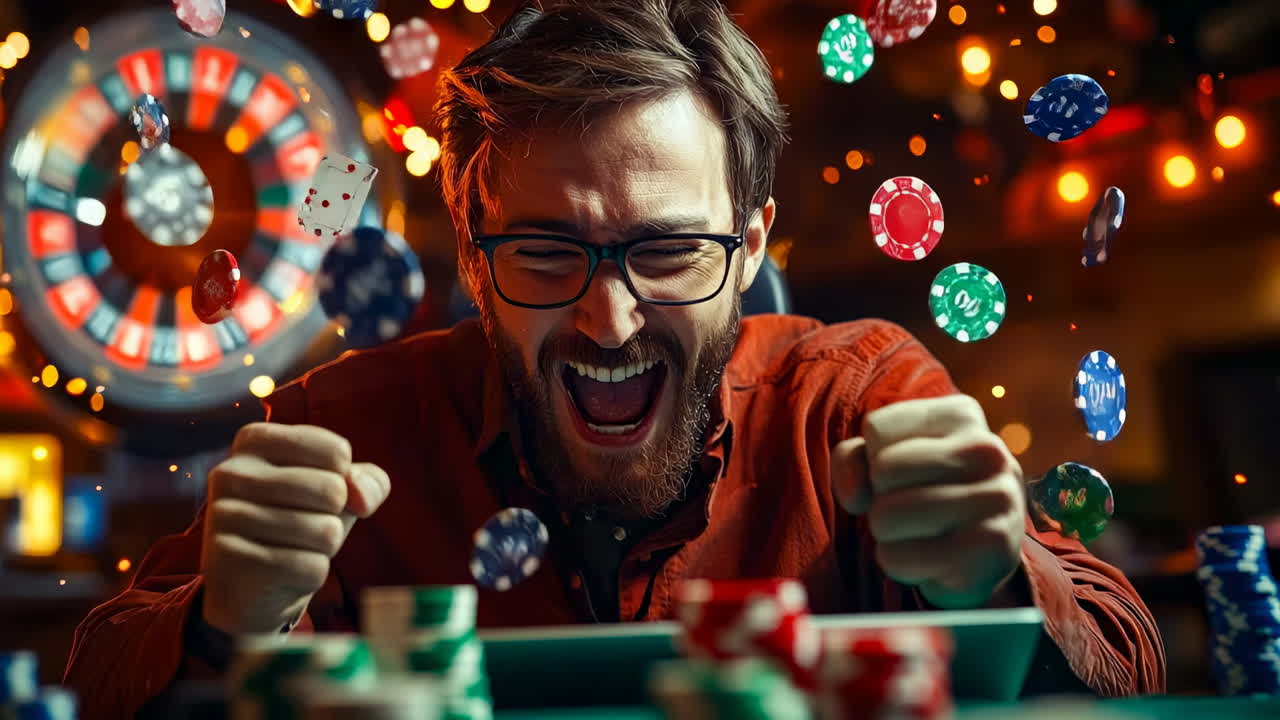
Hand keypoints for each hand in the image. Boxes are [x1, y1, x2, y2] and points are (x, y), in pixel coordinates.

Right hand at [200, 423, 390, 633]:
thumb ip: (368, 482)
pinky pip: (310, 567)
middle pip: (332, 490)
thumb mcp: (340, 493)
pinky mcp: (228, 559)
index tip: (316, 492)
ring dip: (324, 547)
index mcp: (255, 440)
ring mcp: (223, 514)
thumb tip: (360, 499)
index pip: (337, 451)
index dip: (344, 481)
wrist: (253, 588)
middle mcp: (230, 471)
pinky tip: (283, 573)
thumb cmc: (301, 523)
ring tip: (293, 548)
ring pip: (326, 532)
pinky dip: (311, 574)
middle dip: (334, 517)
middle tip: (305, 525)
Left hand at [830, 395, 1025, 608]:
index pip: (877, 428)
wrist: (981, 555)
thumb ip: (851, 460)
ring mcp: (997, 497)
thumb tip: (860, 496)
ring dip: (886, 533)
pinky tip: (932, 559)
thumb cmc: (923, 493)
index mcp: (962, 414)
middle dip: (879, 497)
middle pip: (884, 470)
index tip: (904, 474)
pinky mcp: (992, 548)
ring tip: (918, 532)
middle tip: (909, 508)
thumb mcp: (881, 459)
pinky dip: (899, 563)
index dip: (873, 458)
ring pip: (888, 515)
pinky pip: (899, 557)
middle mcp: (987, 449)